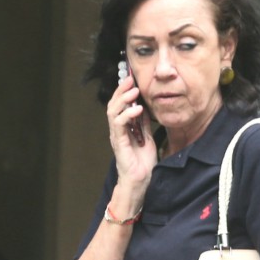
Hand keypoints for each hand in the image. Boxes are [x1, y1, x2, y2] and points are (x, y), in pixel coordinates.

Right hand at [106, 74, 155, 205]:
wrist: (140, 181)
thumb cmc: (142, 163)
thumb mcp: (147, 136)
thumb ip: (144, 123)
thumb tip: (145, 106)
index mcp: (123, 128)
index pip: (120, 104)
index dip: (124, 91)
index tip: (132, 78)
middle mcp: (117, 130)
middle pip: (113, 105)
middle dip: (121, 90)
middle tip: (130, 79)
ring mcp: (117, 136)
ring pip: (113, 112)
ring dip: (123, 99)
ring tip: (134, 91)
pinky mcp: (119, 143)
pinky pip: (119, 125)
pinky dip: (127, 115)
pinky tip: (137, 109)